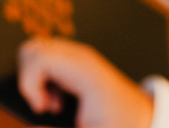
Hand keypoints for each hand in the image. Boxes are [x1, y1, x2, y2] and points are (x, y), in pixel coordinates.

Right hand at [18, 38, 153, 127]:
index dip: (29, 83)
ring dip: (34, 78)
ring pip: (37, 51)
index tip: (41, 108)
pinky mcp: (76, 62)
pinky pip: (47, 59)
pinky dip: (41, 78)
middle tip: (43, 106)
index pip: (42, 58)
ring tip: (49, 103)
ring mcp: (78, 56)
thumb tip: (35, 125)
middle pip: (34, 49)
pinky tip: (56, 99)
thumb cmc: (120, 125)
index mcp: (87, 74)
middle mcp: (82, 58)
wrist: (140, 117)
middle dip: (28, 79)